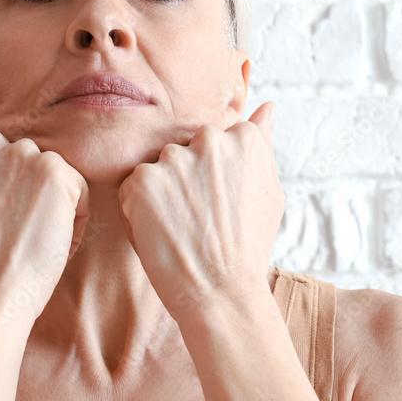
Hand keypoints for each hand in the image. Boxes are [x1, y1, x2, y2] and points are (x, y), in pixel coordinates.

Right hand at [0, 125, 89, 325]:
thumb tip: (3, 166)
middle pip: (22, 157)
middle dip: (26, 188)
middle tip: (18, 230)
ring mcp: (21, 154)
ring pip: (50, 170)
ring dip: (50, 199)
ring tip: (34, 237)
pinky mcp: (55, 171)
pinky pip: (78, 188)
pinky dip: (75, 217)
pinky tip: (53, 241)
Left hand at [117, 102, 283, 322]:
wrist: (222, 293)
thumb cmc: (248, 247)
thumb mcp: (269, 192)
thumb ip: (263, 144)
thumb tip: (269, 107)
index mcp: (244, 138)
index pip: (214, 141)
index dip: (211, 176)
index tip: (219, 204)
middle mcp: (209, 140)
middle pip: (184, 150)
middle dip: (185, 178)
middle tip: (199, 219)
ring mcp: (174, 159)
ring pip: (157, 168)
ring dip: (161, 192)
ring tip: (181, 227)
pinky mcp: (143, 181)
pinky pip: (132, 187)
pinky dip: (137, 209)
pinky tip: (161, 232)